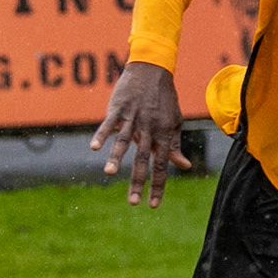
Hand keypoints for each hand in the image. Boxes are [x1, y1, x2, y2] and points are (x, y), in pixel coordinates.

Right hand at [89, 61, 190, 207]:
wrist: (152, 71)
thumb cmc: (164, 100)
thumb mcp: (174, 122)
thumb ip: (174, 145)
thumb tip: (184, 166)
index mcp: (162, 136)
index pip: (161, 167)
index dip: (158, 186)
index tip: (153, 205)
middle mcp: (148, 130)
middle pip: (143, 160)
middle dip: (137, 182)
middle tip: (132, 202)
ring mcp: (132, 119)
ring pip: (124, 142)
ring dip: (115, 158)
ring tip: (108, 173)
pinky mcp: (118, 109)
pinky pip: (109, 124)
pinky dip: (102, 135)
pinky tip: (94, 147)